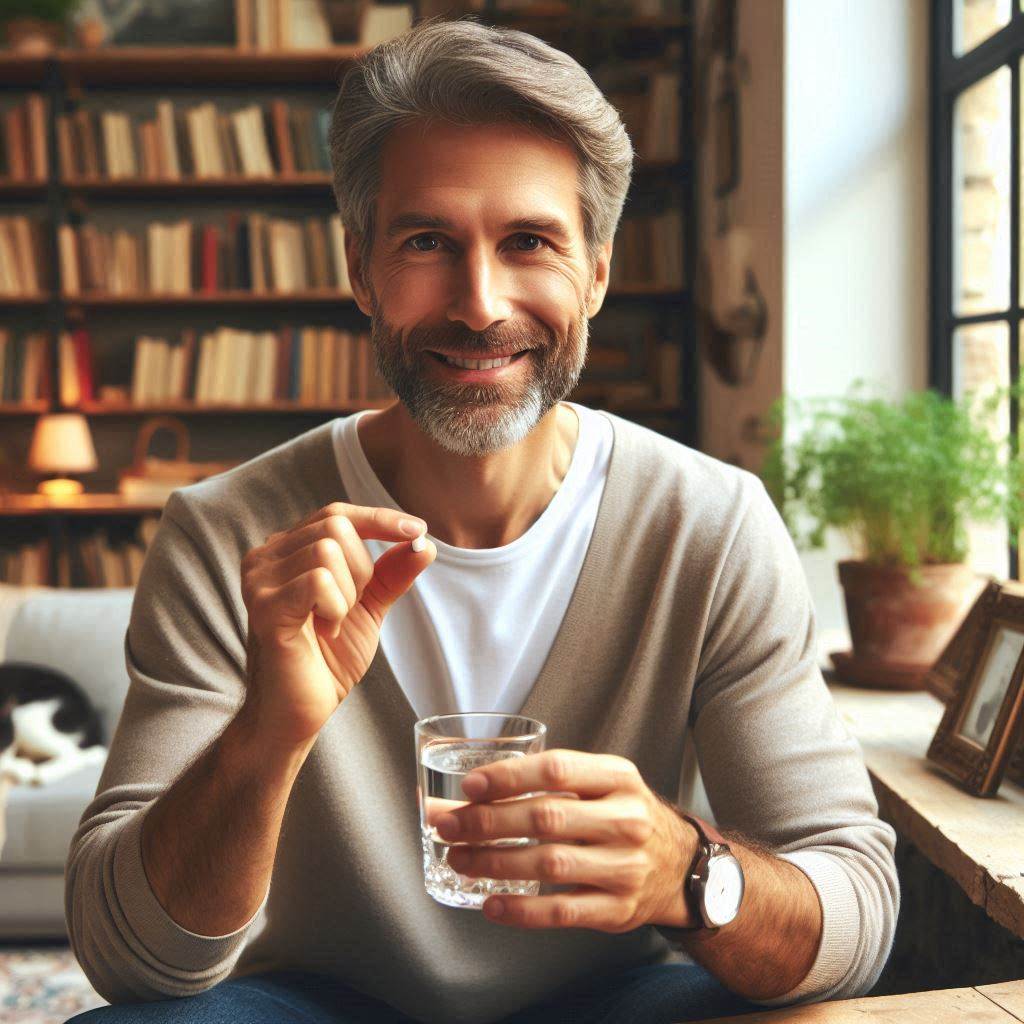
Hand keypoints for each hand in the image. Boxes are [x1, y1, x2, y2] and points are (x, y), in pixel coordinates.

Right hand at [240, 501, 435, 749]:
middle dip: (361, 568)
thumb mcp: (368, 608)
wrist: (297, 713)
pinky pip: (318, 581)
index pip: (336, 513)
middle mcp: (266, 557)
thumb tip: (424, 543)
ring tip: (332, 623)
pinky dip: (335, 606)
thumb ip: (392, 574)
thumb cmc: (326, 661)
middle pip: (335, 526)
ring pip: (327, 551)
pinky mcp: (263, 607)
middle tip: (349, 608)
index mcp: (287, 551)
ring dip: (347, 593)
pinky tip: (325, 630)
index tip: (418, 530)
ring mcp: (259, 580)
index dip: (379, 518)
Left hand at [437, 748, 698, 931]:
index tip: (469, 785)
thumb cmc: (623, 815)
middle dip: (487, 822)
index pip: (556, 769)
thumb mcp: (604, 782)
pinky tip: (490, 903)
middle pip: (546, 818)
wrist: (682, 866)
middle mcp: (625, 819)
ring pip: (549, 864)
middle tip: (447, 825)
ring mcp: (625, 867)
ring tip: (459, 859)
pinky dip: (521, 911)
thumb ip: (550, 780)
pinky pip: (562, 913)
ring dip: (494, 863)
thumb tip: (471, 788)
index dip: (508, 776)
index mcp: (618, 777)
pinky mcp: (618, 910)